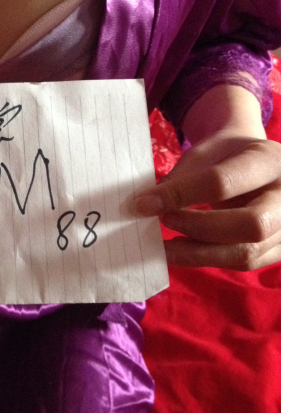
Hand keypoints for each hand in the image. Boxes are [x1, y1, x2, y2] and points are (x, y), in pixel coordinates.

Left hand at [135, 132, 280, 269]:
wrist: (262, 165)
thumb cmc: (232, 154)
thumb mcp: (210, 149)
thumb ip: (185, 174)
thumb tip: (151, 203)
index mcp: (272, 161)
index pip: (224, 182)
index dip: (181, 195)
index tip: (144, 203)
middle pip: (251, 225)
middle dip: (198, 227)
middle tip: (162, 221)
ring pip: (247, 253)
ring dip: (199, 253)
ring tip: (166, 246)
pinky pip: (245, 263)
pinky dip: (210, 259)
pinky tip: (184, 251)